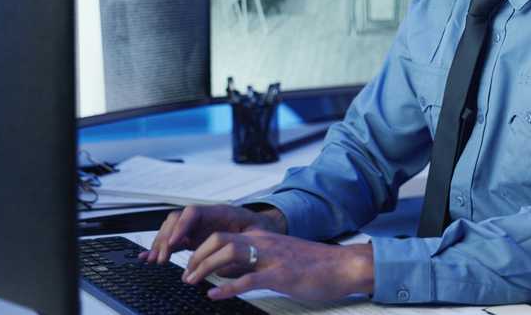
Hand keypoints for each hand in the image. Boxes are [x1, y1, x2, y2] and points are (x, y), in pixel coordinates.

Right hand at [139, 204, 285, 263]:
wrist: (262, 228)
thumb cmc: (260, 229)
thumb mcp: (257, 232)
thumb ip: (243, 241)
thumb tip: (226, 259)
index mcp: (218, 212)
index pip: (193, 212)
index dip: (181, 226)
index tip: (174, 242)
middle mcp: (203, 218)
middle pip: (176, 220)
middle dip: (166, 237)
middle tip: (162, 257)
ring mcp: (196, 228)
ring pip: (171, 230)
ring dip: (160, 244)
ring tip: (154, 260)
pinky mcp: (193, 239)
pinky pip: (173, 241)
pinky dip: (160, 248)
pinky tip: (147, 256)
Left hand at [181, 229, 373, 301]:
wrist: (343, 266)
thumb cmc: (316, 265)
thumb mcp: (281, 257)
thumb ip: (258, 261)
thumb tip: (234, 272)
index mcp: (264, 238)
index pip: (224, 235)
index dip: (202, 248)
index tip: (191, 263)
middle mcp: (264, 243)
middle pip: (219, 239)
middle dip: (197, 255)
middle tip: (187, 273)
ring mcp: (271, 258)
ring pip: (228, 253)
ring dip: (204, 267)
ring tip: (193, 280)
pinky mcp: (280, 275)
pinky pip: (247, 279)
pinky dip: (226, 287)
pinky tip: (214, 294)